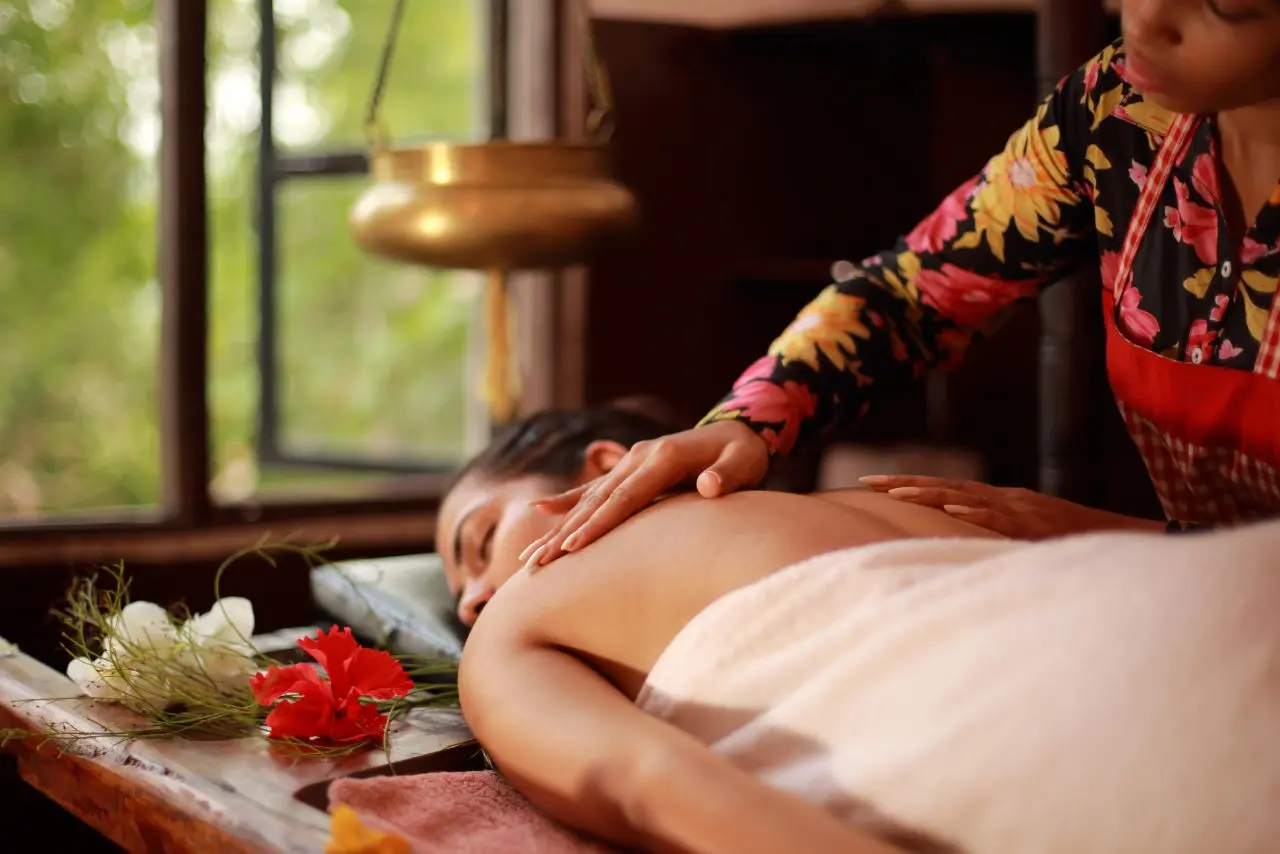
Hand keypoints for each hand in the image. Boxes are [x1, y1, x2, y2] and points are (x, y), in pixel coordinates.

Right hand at [519, 420, 769, 569]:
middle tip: (539, 561)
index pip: (626, 497)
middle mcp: (639, 457)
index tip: (574, 547)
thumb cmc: (744, 453)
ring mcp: (631, 461)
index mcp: (663, 457)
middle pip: (598, 501)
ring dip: (560, 526)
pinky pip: (593, 489)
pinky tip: (539, 510)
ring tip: (532, 553)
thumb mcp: (746, 461)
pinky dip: (567, 501)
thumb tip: (708, 486)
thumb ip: (727, 474)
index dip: (599, 523)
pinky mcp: (629, 468)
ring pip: (589, 498)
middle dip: (567, 533)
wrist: (736, 430)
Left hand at [860, 475, 1164, 539]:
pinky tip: (952, 508)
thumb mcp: (1023, 537)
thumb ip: (993, 534)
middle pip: (945, 486)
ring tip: (895, 492)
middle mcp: (1003, 498)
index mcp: (997, 501)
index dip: (908, 485)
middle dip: (903, 484)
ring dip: (929, 492)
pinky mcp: (1035, 524)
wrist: (1121, 539)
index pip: (943, 489)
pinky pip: (1002, 517)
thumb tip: (959, 539)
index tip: (871, 484)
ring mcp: (1019, 508)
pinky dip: (976, 511)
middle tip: (865, 482)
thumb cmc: (1069, 543)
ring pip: (965, 496)